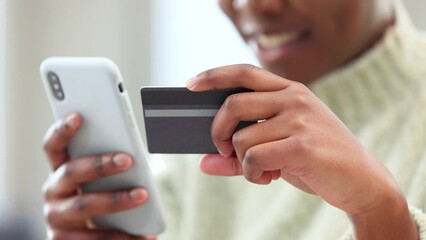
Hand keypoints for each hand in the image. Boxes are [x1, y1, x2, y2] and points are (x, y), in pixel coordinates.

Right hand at [42, 113, 156, 239]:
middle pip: (71, 172)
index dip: (62, 131)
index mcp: (60, 172)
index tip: (78, 116)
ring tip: (142, 195)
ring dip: (116, 199)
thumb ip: (107, 166)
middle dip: (100, 164)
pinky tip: (144, 234)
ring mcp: (56, 219)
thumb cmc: (99, 201)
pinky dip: (122, 236)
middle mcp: (53, 193)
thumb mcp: (101, 182)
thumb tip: (131, 155)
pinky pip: (95, 238)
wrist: (88, 239)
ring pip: (84, 204)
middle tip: (127, 159)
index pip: (53, 147)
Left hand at [188, 64, 417, 238]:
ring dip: (242, 162)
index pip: (245, 72)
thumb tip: (204, 163)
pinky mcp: (301, 145)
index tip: (192, 83)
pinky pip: (253, 159)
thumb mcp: (278, 149)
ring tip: (260, 170)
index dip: (214, 75)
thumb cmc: (316, 159)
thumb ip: (240, 153)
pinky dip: (252, 174)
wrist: (362, 180)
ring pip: (241, 138)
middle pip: (233, 103)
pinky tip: (268, 177)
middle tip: (220, 148)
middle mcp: (294, 98)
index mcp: (290, 91)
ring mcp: (299, 119)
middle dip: (217, 130)